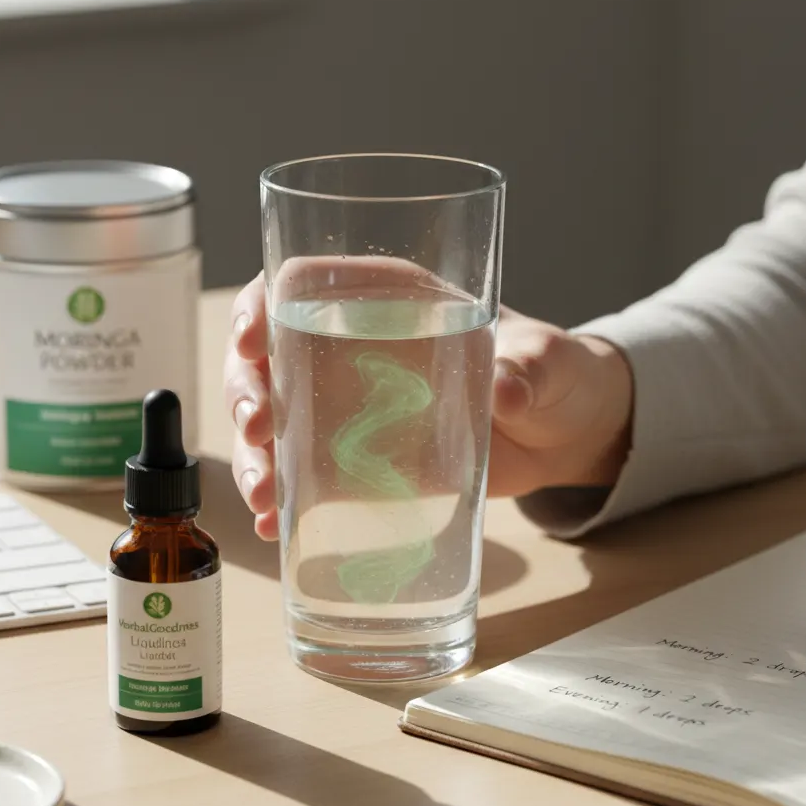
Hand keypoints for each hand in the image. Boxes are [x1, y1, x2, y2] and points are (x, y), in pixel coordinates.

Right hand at [224, 269, 633, 540]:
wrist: (560, 432)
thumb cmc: (553, 372)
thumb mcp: (548, 362)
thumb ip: (530, 368)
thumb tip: (505, 390)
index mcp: (389, 298)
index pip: (302, 282)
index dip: (263, 304)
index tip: (254, 343)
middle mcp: (352, 347)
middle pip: (268, 354)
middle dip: (245, 389)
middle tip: (256, 429)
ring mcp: (348, 407)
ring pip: (274, 419)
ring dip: (255, 454)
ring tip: (263, 493)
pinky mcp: (359, 461)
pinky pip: (304, 475)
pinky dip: (283, 498)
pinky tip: (277, 524)